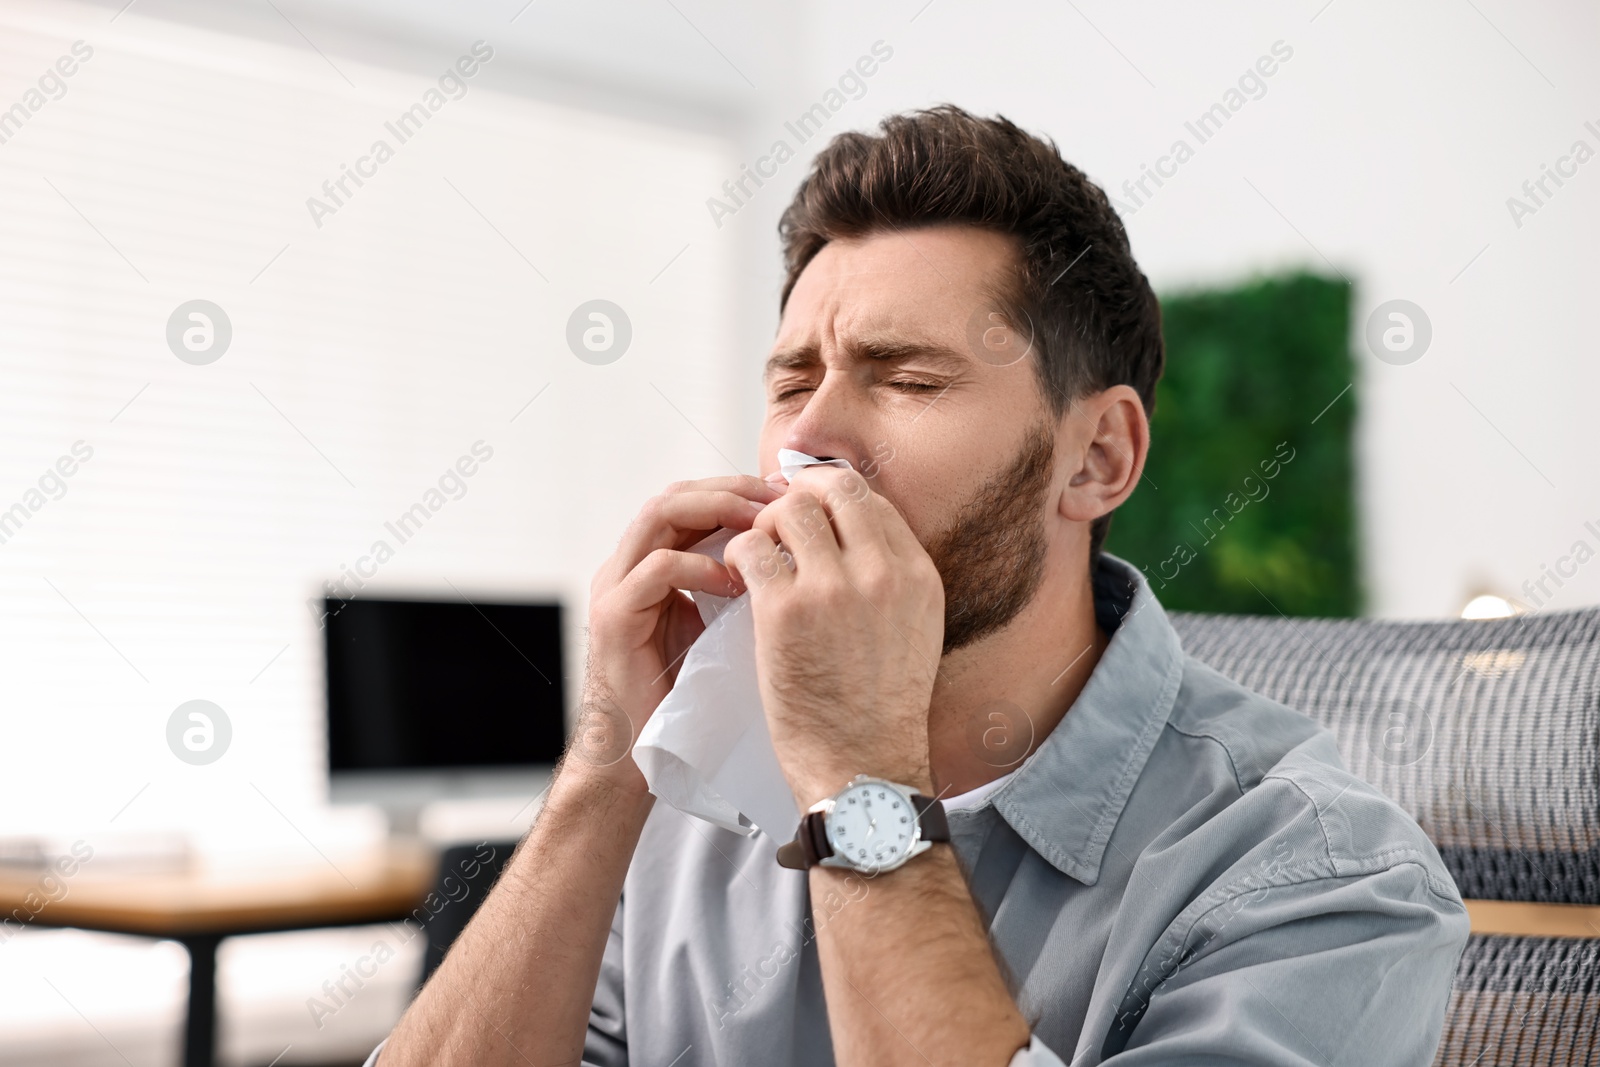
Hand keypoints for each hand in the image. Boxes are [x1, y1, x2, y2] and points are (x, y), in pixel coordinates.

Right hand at [574, 475, 782, 790]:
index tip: (787, 494)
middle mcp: (627, 565)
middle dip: (732, 489)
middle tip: (780, 497)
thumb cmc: (685, 694)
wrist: (637, 754)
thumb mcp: (716, 626)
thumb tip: (793, 554)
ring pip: (660, 515)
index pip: (691, 500)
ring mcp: (616, 588)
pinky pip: (656, 570)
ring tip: (761, 525)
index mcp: (649, 563)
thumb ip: (734, 587)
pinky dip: (700, 566)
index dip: (738, 489)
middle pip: (675, 495)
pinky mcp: (615, 618)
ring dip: (717, 512)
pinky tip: (736, 582)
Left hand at [723, 465, 943, 806]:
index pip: (870, 498)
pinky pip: (750, 549)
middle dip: (796, 499)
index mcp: (917, 574)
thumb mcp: (915, 628)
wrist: (862, 767)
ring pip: (787, 511)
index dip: (830, 495)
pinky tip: (738, 577)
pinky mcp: (785, 612)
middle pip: (830, 490)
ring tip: (757, 556)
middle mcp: (881, 572)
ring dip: (764, 525)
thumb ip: (891, 577)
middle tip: (775, 524)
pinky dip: (737, 553)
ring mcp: (833, 589)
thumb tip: (851, 530)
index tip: (808, 512)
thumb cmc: (882, 706)